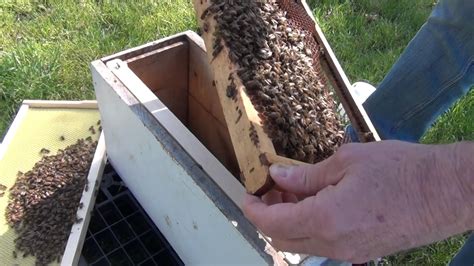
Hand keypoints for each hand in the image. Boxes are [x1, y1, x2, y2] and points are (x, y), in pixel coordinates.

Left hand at [243, 141, 473, 262]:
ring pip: (302, 244)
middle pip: (282, 238)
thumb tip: (277, 175)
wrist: (447, 192)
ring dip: (288, 221)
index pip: (272, 222)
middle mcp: (333, 244)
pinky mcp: (362, 252)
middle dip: (268, 215)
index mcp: (324, 219)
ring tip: (293, 191)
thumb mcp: (346, 162)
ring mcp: (348, 253)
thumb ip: (305, 174)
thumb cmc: (400, 170)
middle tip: (272, 188)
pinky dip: (309, 227)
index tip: (248, 193)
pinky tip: (316, 202)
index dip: (253, 209)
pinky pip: (323, 245)